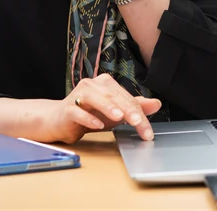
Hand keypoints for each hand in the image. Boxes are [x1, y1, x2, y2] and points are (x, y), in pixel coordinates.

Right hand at [38, 74, 162, 143]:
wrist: (59, 120)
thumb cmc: (88, 114)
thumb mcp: (115, 113)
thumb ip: (135, 107)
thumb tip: (157, 104)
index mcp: (106, 83)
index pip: (127, 98)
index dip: (140, 115)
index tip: (148, 132)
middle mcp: (92, 85)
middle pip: (114, 97)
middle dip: (129, 111)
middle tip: (139, 124)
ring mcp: (78, 95)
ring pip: (95, 98)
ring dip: (108, 108)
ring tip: (119, 117)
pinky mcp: (67, 109)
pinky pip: (77, 111)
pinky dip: (88, 118)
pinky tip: (97, 125)